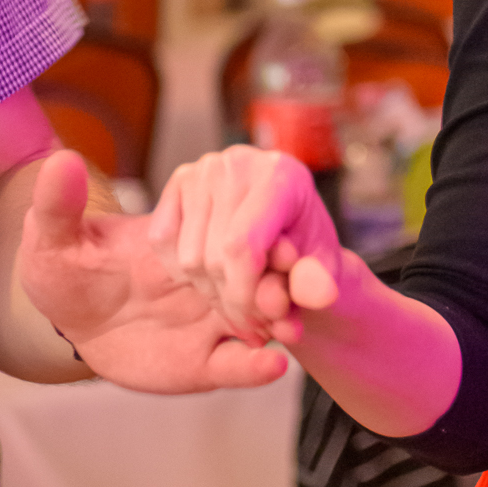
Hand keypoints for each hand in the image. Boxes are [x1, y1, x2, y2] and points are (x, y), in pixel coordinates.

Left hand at [20, 151, 292, 390]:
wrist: (73, 326)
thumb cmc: (70, 270)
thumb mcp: (52, 236)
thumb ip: (58, 204)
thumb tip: (61, 161)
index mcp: (188, 235)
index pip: (233, 230)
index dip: (259, 235)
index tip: (278, 240)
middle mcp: (211, 274)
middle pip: (260, 273)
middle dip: (278, 280)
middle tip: (280, 288)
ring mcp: (213, 319)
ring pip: (262, 318)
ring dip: (281, 319)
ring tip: (290, 328)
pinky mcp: (205, 365)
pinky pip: (238, 367)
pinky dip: (257, 367)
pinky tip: (273, 364)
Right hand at [148, 145, 346, 347]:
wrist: (291, 225)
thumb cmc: (308, 250)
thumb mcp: (324, 271)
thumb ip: (319, 284)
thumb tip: (319, 295)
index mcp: (280, 176)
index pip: (242, 247)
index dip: (244, 296)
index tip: (258, 323)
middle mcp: (238, 163)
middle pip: (212, 257)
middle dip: (232, 302)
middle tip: (253, 322)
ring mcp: (204, 168)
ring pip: (188, 257)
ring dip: (211, 293)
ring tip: (239, 301)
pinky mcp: (180, 179)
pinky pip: (163, 242)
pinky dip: (184, 271)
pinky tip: (214, 276)